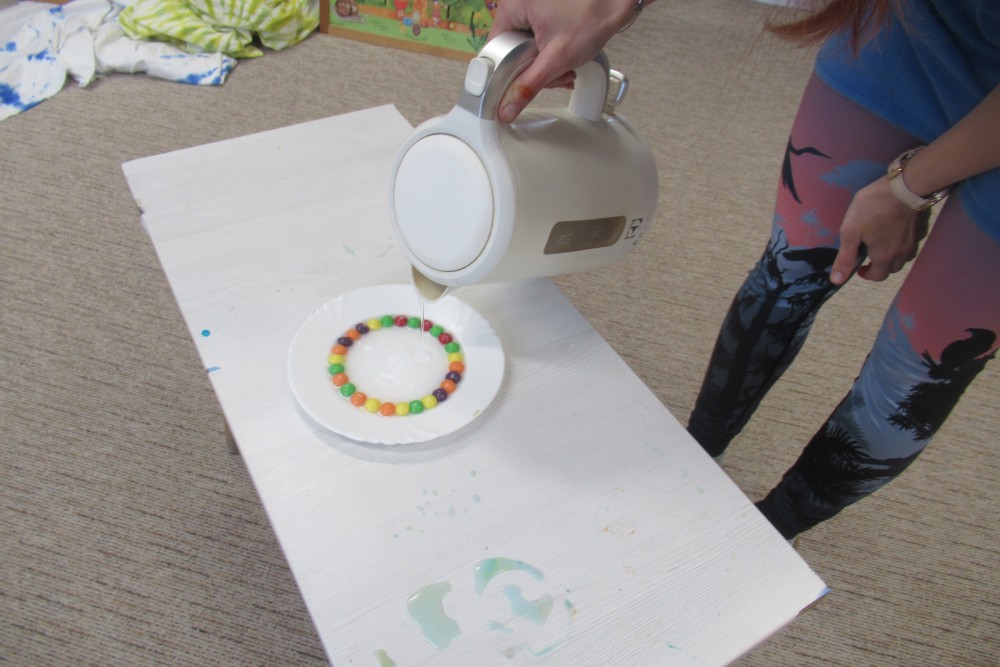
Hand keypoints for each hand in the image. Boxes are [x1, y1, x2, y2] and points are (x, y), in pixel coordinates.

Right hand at [487, 0, 640, 122]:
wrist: (617, 2)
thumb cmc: (591, 15)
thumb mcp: (557, 58)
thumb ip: (529, 86)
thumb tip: (506, 108)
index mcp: (511, 7)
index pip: (494, 50)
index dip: (506, 74)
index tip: (517, 88)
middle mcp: (517, 4)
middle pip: (511, 53)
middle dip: (534, 71)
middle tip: (554, 75)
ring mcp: (530, 8)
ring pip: (526, 51)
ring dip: (545, 67)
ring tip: (566, 68)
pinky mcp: (542, 13)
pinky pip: (537, 42)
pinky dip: (550, 55)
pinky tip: (565, 61)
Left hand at [829, 176, 930, 284]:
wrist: (904, 187)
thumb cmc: (873, 208)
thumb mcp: (851, 232)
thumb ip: (845, 257)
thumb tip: (837, 280)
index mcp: (884, 256)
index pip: (878, 276)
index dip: (868, 275)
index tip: (860, 268)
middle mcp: (902, 253)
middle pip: (892, 269)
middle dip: (879, 267)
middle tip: (868, 256)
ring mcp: (913, 241)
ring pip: (902, 258)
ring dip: (891, 257)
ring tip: (880, 245)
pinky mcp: (919, 230)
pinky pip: (909, 245)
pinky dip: (900, 246)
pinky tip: (893, 233)